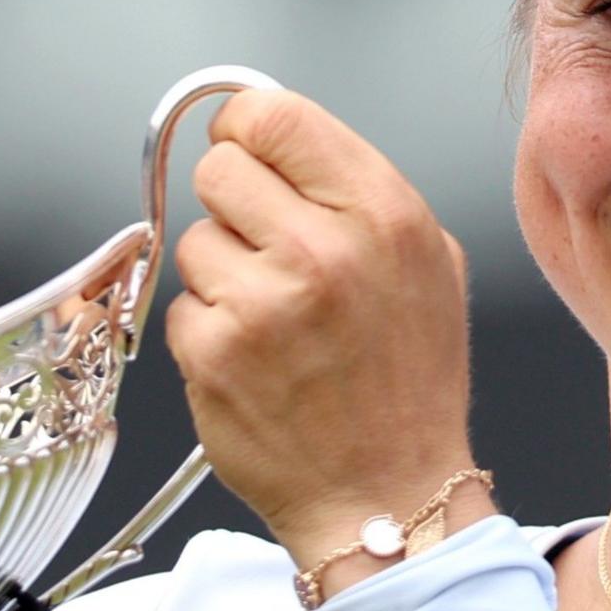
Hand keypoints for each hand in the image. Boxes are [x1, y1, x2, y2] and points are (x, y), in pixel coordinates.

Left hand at [164, 88, 484, 594]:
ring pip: (195, 239)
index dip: (248, 129)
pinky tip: (255, 365)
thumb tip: (274, 131)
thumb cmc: (408, 385)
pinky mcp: (212, 353)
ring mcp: (261, 304)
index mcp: (383, 214)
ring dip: (222, 275)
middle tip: (267, 251)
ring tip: (274, 324)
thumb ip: (357, 190)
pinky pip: (182, 306)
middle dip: (234, 204)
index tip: (249, 153)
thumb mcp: (428, 263)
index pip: (273, 113)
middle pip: (219, 168)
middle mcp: (323, 250)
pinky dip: (208, 333)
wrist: (390, 497)